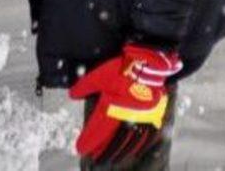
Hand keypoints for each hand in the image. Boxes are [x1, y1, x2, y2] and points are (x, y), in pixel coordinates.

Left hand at [69, 43, 180, 162]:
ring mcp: (140, 119)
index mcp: (111, 108)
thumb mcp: (99, 74)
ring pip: (127, 142)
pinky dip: (137, 148)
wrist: (147, 64)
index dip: (88, 141)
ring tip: (111, 160)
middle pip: (112, 141)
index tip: (80, 149)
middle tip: (96, 159)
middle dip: (103, 152)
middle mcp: (125, 117)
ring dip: (118, 153)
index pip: (96, 130)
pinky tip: (132, 152)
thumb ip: (85, 86)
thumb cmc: (122, 68)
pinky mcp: (152, 118)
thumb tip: (72, 95)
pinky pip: (144, 138)